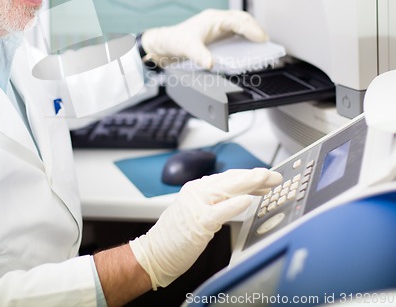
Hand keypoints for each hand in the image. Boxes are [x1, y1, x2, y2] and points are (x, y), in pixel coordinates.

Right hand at [129, 167, 281, 288]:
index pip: (228, 178)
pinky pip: (219, 211)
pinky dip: (233, 204)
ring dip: (248, 183)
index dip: (249, 177)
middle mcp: (196, 192)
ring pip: (226, 188)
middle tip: (274, 175)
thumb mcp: (197, 213)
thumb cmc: (176, 237)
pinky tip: (247, 200)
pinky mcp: (197, 222)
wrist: (153, 253)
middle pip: (230, 179)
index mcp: (197, 189)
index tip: (266, 178)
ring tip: (265, 179)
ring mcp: (196, 205)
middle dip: (254, 176)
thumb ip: (215, 203)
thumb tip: (240, 198)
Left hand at [140, 9, 267, 68]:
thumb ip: (199, 55)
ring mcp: (219, 27)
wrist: (167, 43)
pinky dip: (245, 40)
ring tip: (262, 47)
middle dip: (256, 29)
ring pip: (241, 26)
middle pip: (243, 20)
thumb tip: (210, 64)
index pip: (237, 20)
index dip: (251, 29)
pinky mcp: (219, 35)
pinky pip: (237, 34)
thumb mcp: (186, 48)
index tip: (261, 38)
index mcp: (213, 19)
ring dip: (252, 34)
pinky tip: (249, 51)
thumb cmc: (176, 41)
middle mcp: (218, 20)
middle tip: (266, 43)